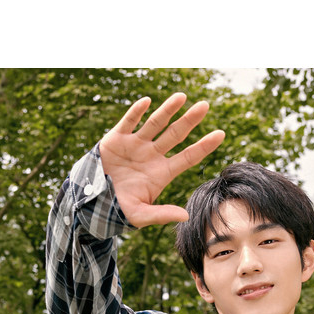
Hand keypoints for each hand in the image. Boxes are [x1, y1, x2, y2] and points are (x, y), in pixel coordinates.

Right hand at [99, 93, 224, 227]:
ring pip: (155, 123)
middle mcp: (152, 155)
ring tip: (182, 96)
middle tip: (205, 105)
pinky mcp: (117, 138)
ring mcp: (136, 145)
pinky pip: (129, 122)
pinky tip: (147, 102)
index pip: (188, 157)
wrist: (92, 202)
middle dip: (190, 120)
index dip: (204, 146)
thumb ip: (162, 214)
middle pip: (175, 135)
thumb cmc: (119, 210)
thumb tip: (186, 216)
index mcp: (162, 173)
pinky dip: (136, 112)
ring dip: (168, 110)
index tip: (221, 134)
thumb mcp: (141, 215)